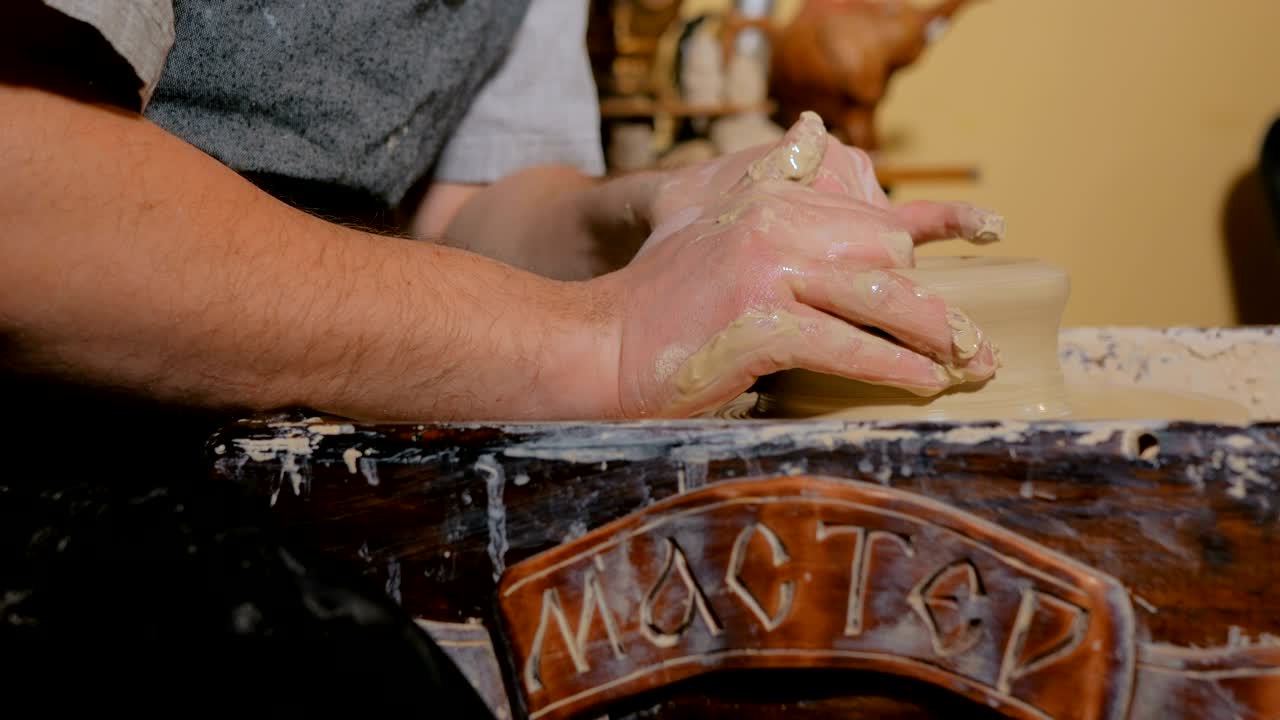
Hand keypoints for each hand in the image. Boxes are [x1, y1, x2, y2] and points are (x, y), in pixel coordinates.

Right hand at [589, 113, 999, 417]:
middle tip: (965, 339)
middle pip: (887, 251)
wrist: (599, 344)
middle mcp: (772, 221)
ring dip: (937, 334)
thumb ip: (765, 176)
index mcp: (769, 196)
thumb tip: (813, 130)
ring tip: (971, 363)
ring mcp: (766, 270)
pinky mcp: (759, 323)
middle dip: (926, 298)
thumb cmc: (659, 298)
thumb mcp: (707, 214)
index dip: (907, 255)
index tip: (942, 279)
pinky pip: (848, 346)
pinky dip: (893, 368)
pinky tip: (924, 384)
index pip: (870, 218)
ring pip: (880, 296)